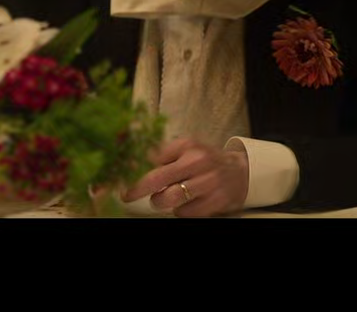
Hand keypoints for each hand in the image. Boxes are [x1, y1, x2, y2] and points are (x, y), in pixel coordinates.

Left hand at [121, 137, 249, 217]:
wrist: (239, 171)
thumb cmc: (204, 160)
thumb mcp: (184, 148)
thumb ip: (160, 153)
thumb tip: (127, 159)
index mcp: (185, 144)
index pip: (150, 155)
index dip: (131, 166)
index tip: (117, 174)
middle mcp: (196, 161)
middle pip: (156, 178)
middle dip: (135, 188)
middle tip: (126, 194)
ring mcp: (207, 182)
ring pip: (168, 199)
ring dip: (160, 201)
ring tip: (163, 197)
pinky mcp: (215, 201)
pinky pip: (184, 212)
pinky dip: (180, 211)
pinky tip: (185, 202)